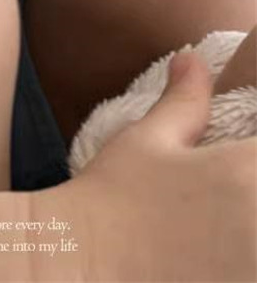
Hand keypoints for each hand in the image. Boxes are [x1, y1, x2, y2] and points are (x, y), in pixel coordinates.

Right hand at [35, 51, 256, 281]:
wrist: (80, 260)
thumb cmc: (112, 196)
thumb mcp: (148, 140)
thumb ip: (186, 100)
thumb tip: (192, 58)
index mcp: (248, 172)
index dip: (253, 151)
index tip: (240, 153)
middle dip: (251, 181)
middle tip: (232, 185)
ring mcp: (251, 266)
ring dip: (249, 225)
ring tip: (228, 224)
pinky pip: (249, 270)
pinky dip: (241, 260)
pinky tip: (223, 255)